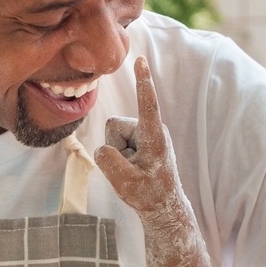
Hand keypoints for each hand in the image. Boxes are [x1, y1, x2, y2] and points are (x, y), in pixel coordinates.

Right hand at [94, 56, 184, 216]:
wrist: (162, 206)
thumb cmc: (148, 195)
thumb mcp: (124, 182)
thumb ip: (108, 161)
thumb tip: (103, 148)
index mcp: (154, 138)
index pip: (147, 105)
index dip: (142, 82)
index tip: (140, 60)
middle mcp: (151, 129)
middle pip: (114, 126)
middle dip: (115, 148)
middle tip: (131, 170)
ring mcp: (145, 133)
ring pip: (113, 134)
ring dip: (118, 154)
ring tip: (134, 170)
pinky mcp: (140, 138)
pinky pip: (116, 141)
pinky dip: (120, 156)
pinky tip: (133, 168)